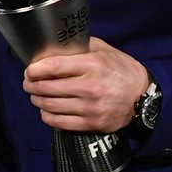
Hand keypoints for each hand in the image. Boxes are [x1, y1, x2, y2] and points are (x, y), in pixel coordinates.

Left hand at [23, 37, 148, 132]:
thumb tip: (55, 47)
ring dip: (37, 100)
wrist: (142, 96)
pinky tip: (47, 110)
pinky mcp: (91, 123)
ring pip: (50, 106)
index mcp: (92, 65)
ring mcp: (90, 107)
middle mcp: (89, 87)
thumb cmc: (121, 69)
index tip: (29, 70)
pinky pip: (59, 122)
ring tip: (36, 95)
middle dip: (31, 85)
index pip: (53, 67)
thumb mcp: (103, 50)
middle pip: (47, 87)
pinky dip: (47, 116)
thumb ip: (80, 47)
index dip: (35, 69)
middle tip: (28, 83)